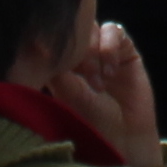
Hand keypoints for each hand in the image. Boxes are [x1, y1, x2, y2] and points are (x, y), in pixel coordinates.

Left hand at [56, 22, 162, 166]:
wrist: (123, 138)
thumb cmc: (91, 122)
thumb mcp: (69, 95)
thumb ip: (58, 70)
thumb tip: (41, 45)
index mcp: (62, 63)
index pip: (55, 38)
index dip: (55, 43)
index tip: (52, 56)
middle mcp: (82, 54)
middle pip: (74, 29)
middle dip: (78, 50)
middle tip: (82, 76)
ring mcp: (103, 50)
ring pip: (93, 28)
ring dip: (93, 52)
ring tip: (98, 83)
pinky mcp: (125, 50)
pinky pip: (115, 31)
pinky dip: (110, 48)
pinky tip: (111, 73)